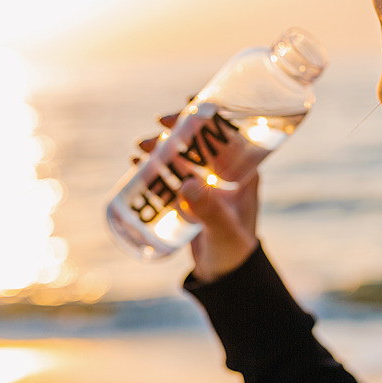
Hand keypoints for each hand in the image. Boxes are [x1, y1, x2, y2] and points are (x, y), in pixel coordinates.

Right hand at [136, 113, 260, 282]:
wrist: (227, 278)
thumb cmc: (235, 253)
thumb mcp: (224, 230)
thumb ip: (210, 211)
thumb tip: (187, 185)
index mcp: (244, 174)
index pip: (228, 135)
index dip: (209, 116)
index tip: (188, 104)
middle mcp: (226, 176)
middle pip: (200, 143)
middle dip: (177, 132)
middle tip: (155, 130)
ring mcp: (207, 187)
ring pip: (183, 158)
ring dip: (162, 149)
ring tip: (138, 150)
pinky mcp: (190, 200)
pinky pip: (171, 177)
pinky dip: (155, 168)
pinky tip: (137, 165)